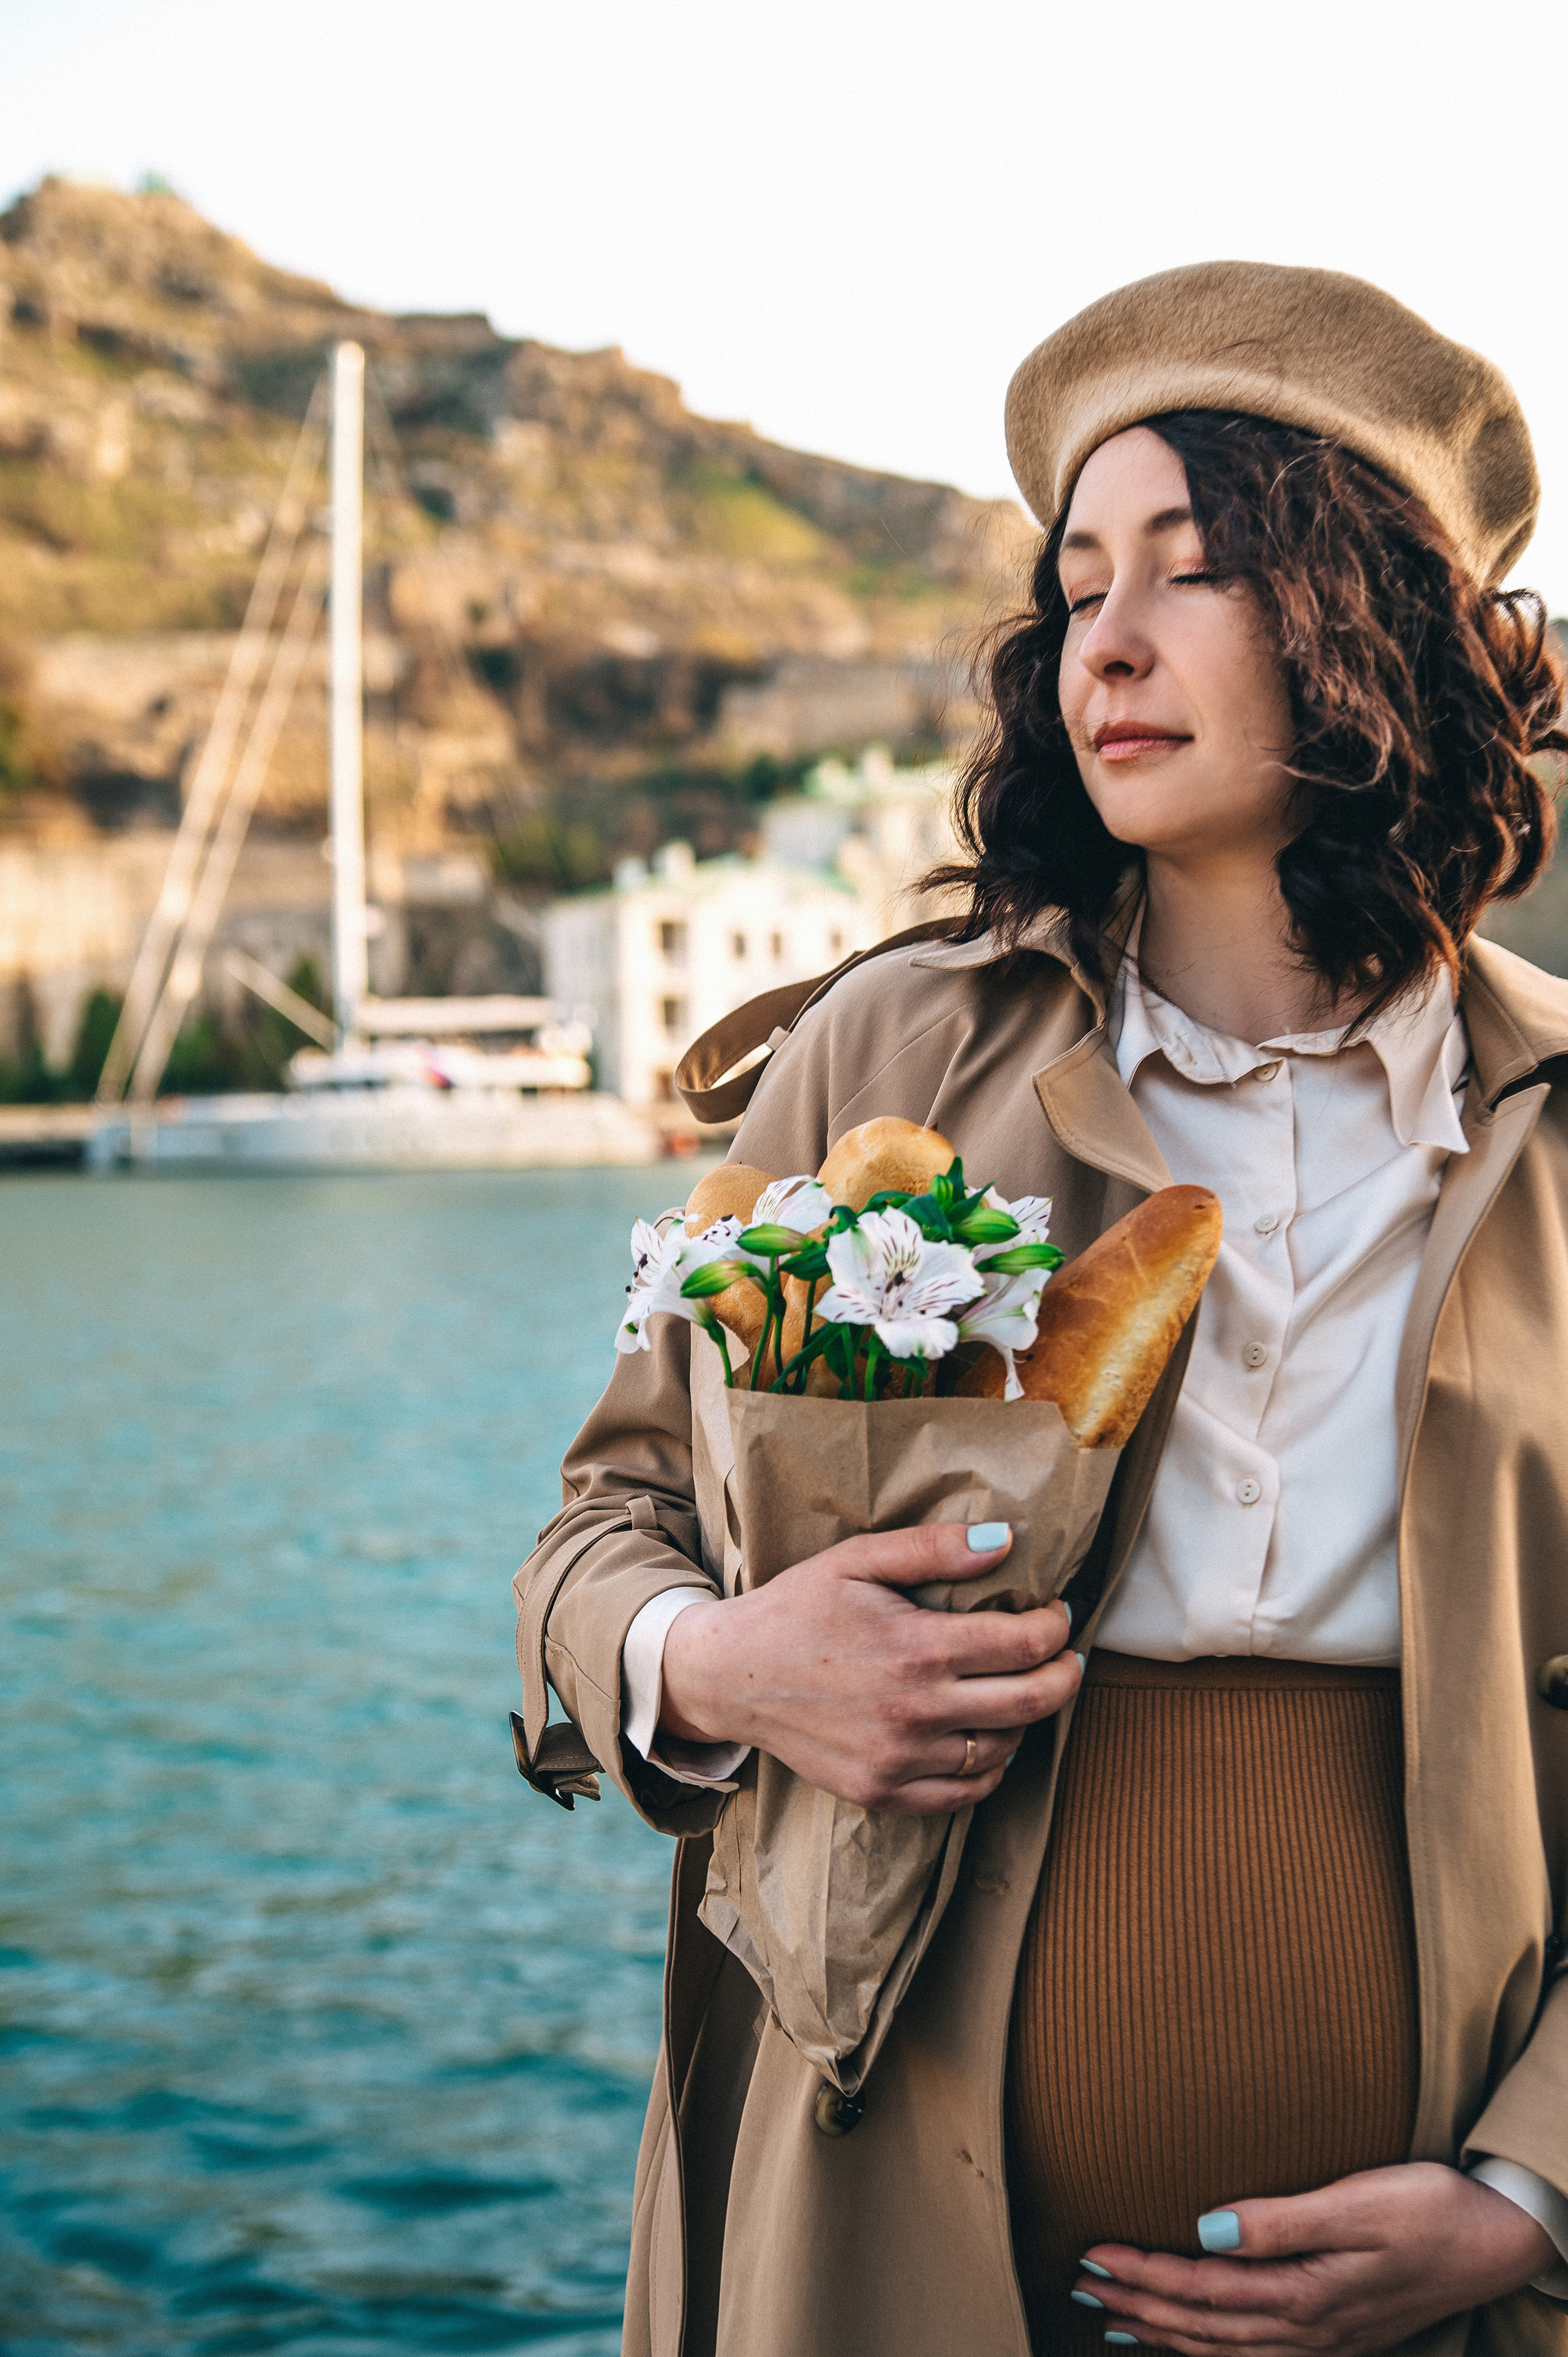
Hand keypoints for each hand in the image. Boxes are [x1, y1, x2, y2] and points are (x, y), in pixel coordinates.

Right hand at [659, 1522, 1079, 1814]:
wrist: (730, 1675)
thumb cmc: (796, 1609)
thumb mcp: (857, 1559)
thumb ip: (933, 1548)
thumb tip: (1005, 1540)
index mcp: (916, 1648)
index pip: (1022, 1644)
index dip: (1055, 1627)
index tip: (1057, 1614)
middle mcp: (915, 1711)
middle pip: (1030, 1703)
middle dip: (1063, 1676)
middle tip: (1065, 1658)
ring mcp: (899, 1759)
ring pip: (1001, 1751)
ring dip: (1024, 1720)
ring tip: (1019, 1691)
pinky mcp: (881, 1792)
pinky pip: (963, 1793)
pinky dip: (989, 1770)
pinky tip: (985, 1740)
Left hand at [1073, 2162, 1555, 2352]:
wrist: (1497, 2241)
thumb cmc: (1432, 2209)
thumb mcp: (1359, 2203)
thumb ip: (1281, 2221)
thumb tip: (1205, 2227)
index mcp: (1306, 2296)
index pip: (1202, 2290)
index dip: (1143, 2274)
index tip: (1094, 2255)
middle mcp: (1308, 2330)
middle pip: (1202, 2325)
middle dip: (1138, 2306)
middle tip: (1081, 2286)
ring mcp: (1323, 2341)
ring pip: (1223, 2347)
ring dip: (1164, 2331)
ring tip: (1114, 2315)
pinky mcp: (1336, 2336)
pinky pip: (1254, 2353)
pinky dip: (1209, 2349)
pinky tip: (1187, 2340)